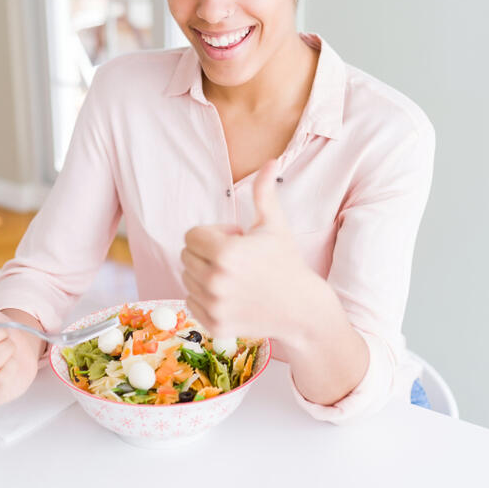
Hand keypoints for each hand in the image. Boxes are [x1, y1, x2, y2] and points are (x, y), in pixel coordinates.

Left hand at [181, 158, 314, 341]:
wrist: (302, 309)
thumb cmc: (287, 262)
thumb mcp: (275, 225)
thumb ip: (264, 192)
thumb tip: (271, 161)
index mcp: (225, 253)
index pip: (191, 235)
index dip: (214, 234)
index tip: (237, 240)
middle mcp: (215, 281)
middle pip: (186, 256)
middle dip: (207, 253)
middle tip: (238, 259)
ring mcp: (214, 306)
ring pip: (187, 279)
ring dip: (205, 274)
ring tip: (235, 276)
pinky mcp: (214, 326)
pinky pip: (191, 302)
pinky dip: (205, 297)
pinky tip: (232, 295)